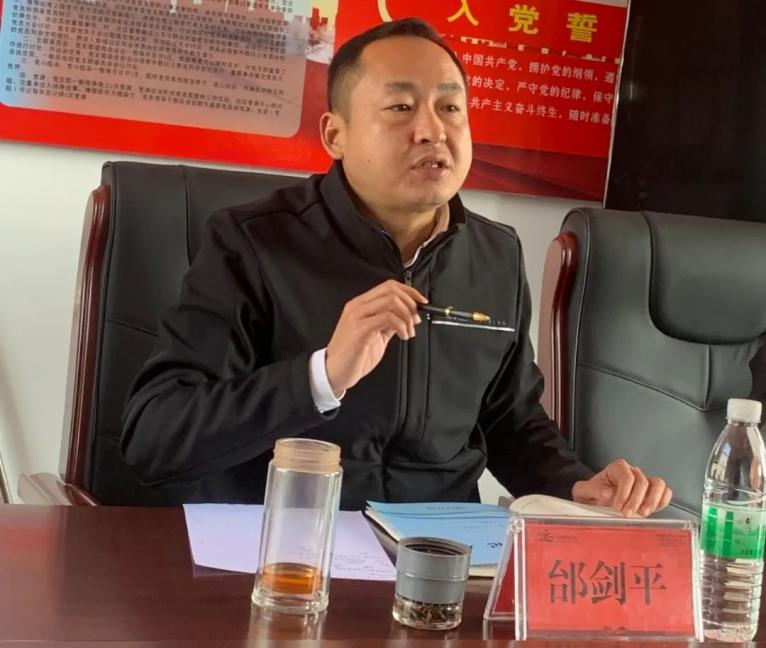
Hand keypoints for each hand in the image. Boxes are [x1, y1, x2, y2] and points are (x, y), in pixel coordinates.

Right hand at [325, 280, 426, 395]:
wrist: (333, 372)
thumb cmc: (352, 356)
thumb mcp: (374, 335)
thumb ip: (387, 323)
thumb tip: (406, 316)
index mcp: (360, 305)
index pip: (388, 286)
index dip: (409, 291)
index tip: (421, 302)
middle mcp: (357, 306)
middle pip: (391, 290)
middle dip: (411, 303)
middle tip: (416, 319)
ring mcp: (357, 316)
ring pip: (391, 301)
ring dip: (407, 316)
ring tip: (409, 331)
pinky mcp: (360, 329)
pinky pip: (388, 318)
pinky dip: (402, 326)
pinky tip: (403, 337)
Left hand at [571, 459, 672, 516]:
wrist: (595, 499)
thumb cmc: (591, 493)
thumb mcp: (584, 491)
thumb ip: (593, 490)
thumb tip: (609, 493)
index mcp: (617, 468)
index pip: (627, 477)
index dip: (624, 494)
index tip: (617, 507)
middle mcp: (633, 472)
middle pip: (643, 482)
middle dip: (635, 500)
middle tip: (627, 514)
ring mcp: (645, 481)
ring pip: (659, 485)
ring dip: (652, 501)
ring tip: (642, 513)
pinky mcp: (652, 493)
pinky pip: (665, 493)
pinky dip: (661, 502)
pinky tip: (650, 511)